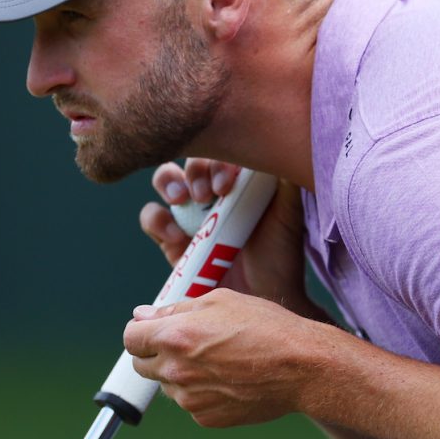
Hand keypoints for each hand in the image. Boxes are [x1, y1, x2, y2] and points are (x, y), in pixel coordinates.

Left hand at [123, 288, 323, 427]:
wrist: (302, 367)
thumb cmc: (265, 326)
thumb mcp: (219, 300)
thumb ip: (174, 310)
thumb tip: (143, 315)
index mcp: (174, 337)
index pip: (130, 338)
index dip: (141, 331)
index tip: (153, 328)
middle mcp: (176, 370)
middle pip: (141, 365)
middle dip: (154, 352)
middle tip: (183, 342)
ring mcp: (191, 398)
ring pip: (166, 385)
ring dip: (178, 372)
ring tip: (213, 359)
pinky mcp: (206, 418)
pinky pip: (189, 402)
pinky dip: (199, 391)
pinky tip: (226, 377)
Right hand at [140, 160, 314, 316]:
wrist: (264, 299)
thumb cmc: (280, 254)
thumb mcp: (288, 211)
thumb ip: (282, 177)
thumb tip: (281, 138)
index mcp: (236, 178)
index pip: (219, 149)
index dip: (217, 161)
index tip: (226, 185)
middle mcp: (210, 190)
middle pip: (189, 157)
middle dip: (193, 169)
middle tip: (204, 193)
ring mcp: (189, 213)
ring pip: (165, 179)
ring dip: (169, 183)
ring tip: (183, 201)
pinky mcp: (170, 240)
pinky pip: (151, 218)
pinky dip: (157, 220)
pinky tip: (175, 235)